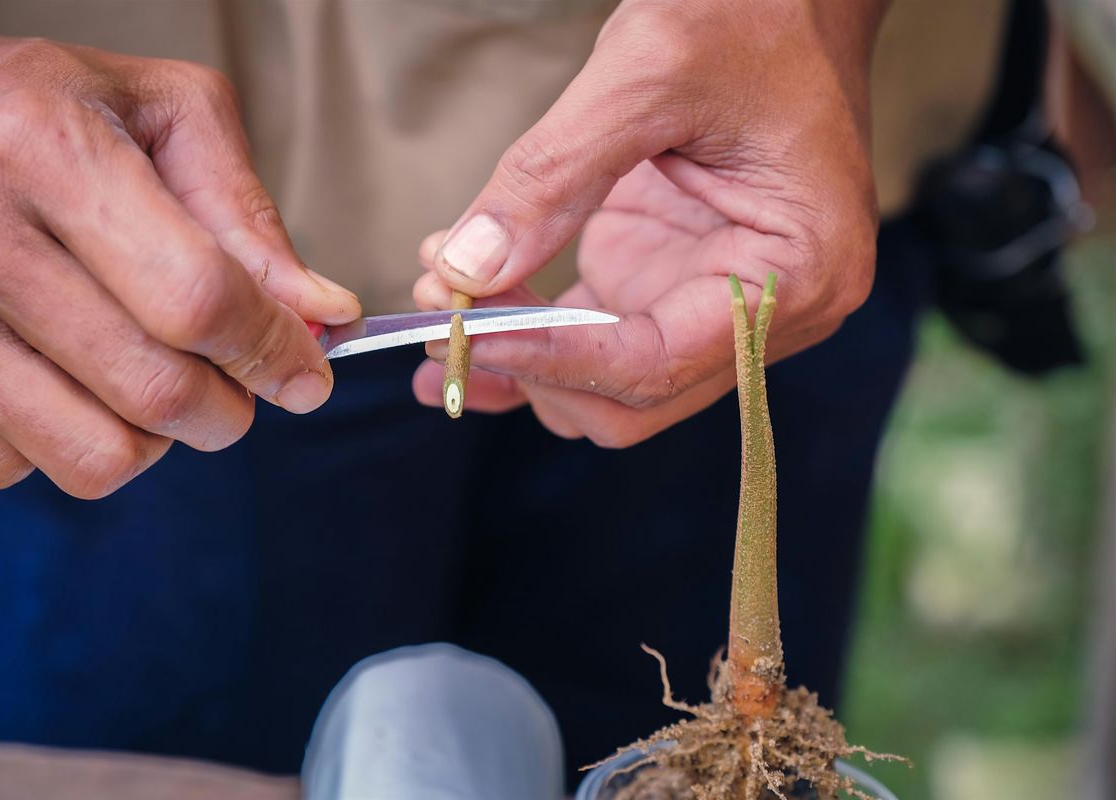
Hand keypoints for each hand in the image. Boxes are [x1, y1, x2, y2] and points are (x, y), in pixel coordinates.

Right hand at [0, 7, 358, 496]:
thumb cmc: (31, 107)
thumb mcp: (152, 111)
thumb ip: (243, 211)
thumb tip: (322, 315)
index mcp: (44, 151)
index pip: (196, 298)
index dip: (272, 350)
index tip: (305, 374)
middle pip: (155, 391)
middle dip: (230, 408)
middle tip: (235, 382)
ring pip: (94, 455)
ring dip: (156, 438)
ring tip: (151, 381)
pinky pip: (14, 469)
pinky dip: (67, 440)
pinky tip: (66, 382)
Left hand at [412, 0, 885, 445]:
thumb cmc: (751, 15)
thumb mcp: (646, 74)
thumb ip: (552, 177)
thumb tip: (465, 271)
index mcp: (796, 274)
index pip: (657, 364)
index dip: (553, 361)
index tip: (465, 334)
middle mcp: (766, 310)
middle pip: (629, 396)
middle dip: (529, 368)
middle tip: (441, 315)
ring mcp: (714, 300)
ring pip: (603, 383)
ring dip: (518, 359)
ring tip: (439, 301)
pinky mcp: (669, 279)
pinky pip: (592, 339)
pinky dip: (529, 333)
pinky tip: (464, 307)